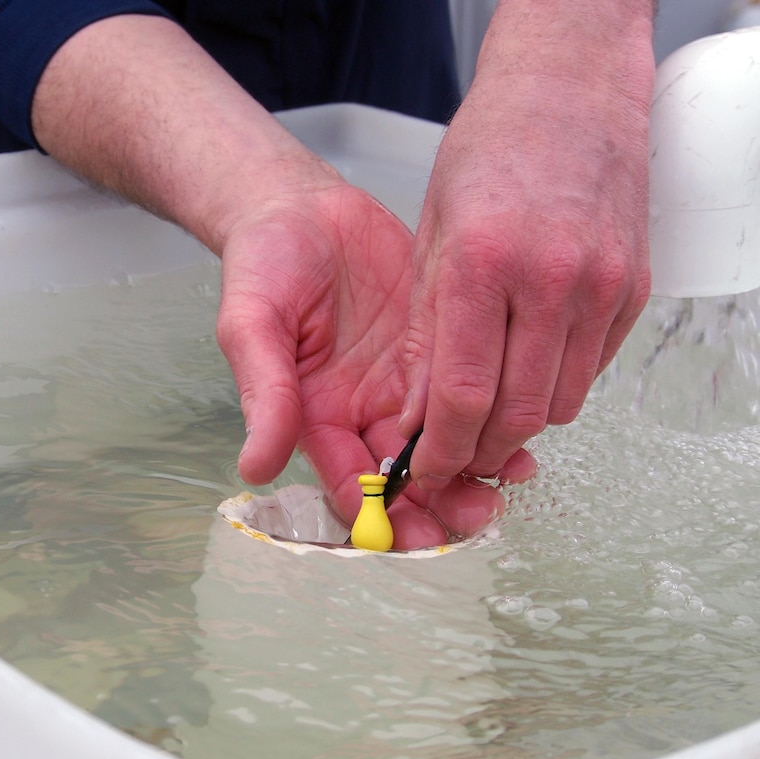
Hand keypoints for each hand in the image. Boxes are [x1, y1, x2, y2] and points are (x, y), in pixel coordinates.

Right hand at [216, 182, 534, 549]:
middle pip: (406, 477)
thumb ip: (265, 393)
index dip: (381, 515)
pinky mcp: (435, 349)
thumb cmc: (264, 263)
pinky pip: (470, 390)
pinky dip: (495, 412)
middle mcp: (361, 411)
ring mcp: (401, 383)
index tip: (416, 535)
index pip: (349, 481)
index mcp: (314, 417)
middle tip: (478, 513)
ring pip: (446, 442)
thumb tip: (256, 467)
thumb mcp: (252, 325)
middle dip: (441, 504)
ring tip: (512, 476)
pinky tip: (523, 421)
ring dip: (476, 466)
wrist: (301, 206)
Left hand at [397, 5, 653, 486]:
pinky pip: (592, 371)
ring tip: (483, 419)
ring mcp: (603, 287)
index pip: (463, 396)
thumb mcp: (431, 238)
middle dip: (478, 454)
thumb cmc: (490, 150)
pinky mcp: (634, 290)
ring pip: (561, 404)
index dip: (440, 452)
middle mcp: (552, 280)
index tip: (423, 470)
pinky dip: (555, 389)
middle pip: (518, 415)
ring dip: (517, 427)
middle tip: (452, 459)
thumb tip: (417, 414)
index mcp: (485, 264)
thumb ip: (425, 334)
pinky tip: (525, 372)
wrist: (566, 92)